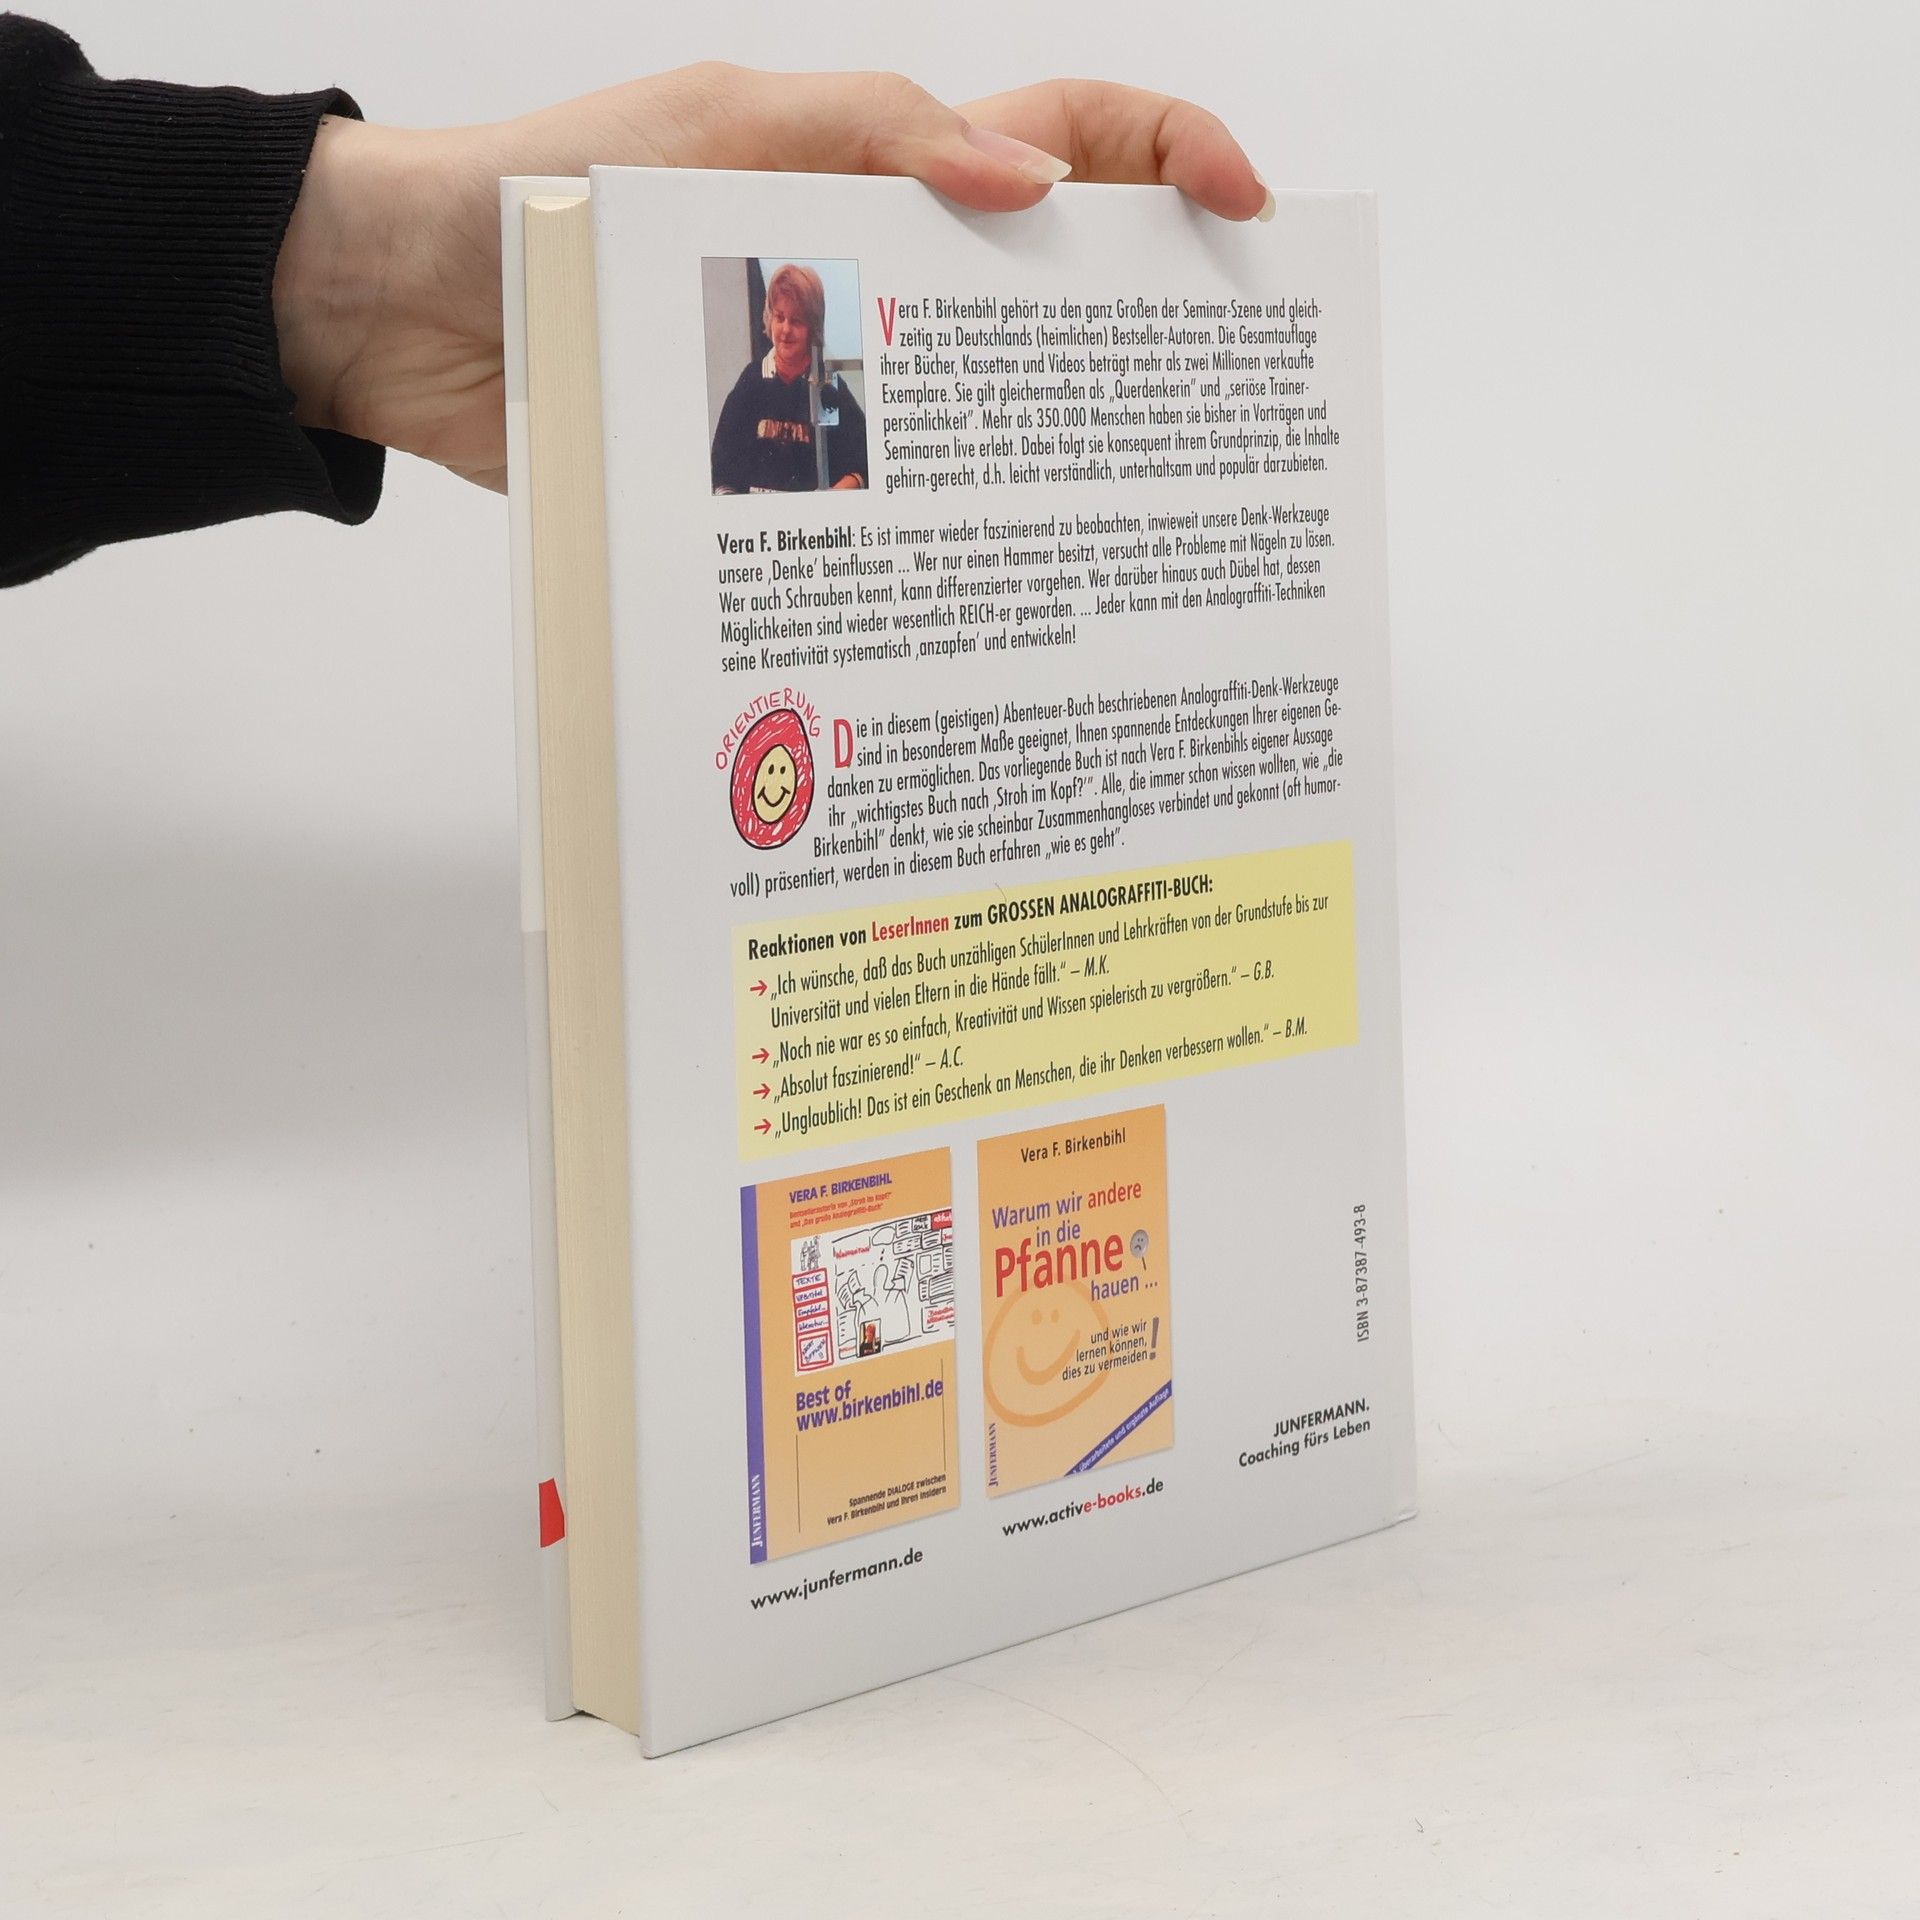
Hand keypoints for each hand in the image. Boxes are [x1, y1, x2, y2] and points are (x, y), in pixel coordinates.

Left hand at [273, 65, 1268, 490]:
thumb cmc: (540, 188)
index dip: (1170, 158)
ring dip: (1037, 475)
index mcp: (880, 169)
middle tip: (1204, 420)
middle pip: (1048, 303)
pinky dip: (919, 551)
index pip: (1065, 144)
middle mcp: (878, 281)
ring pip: (969, 428)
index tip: (1248, 214)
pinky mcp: (773, 479)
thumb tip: (1030, 195)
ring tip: (1111, 532)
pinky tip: (963, 597)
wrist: (400, 316)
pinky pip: (869, 512)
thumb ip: (872, 142)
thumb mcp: (716, 130)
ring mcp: (833, 386)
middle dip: (1139, 345)